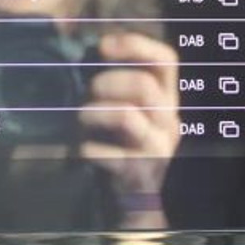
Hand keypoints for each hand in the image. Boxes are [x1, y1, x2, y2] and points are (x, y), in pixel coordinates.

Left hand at [78, 32, 180, 227]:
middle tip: (87, 91)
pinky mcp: (138, 173)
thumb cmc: (124, 143)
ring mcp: (156, 148)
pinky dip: (86, 148)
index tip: (102, 45)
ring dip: (94, 113)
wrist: (135, 199)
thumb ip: (115, 82)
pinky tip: (79, 149)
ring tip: (80, 118)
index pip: (166, 59)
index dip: (135, 45)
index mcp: (166, 99)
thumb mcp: (131, 110)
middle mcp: (167, 120)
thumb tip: (78, 46)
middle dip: (107, 82)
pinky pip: (106, 154)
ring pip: (126, 117)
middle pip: (145, 86)